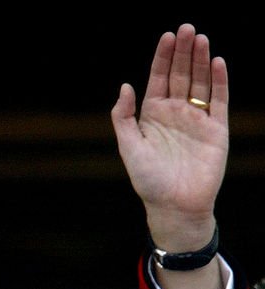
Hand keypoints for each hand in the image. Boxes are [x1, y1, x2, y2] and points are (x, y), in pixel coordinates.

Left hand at [110, 23, 226, 250]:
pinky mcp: (216, 129)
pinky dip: (219, 81)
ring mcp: (196, 119)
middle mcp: (175, 113)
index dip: (162, 58)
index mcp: (152, 115)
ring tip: (201, 38)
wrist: (174, 205)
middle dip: (183, 52)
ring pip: (200, 82)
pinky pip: (219, 100)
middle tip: (187, 28)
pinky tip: (217, 62)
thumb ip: (123, 117)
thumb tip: (125, 86)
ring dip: (201, 60)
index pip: (159, 79)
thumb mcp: (129, 147)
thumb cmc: (148, 180)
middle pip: (181, 75)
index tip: (167, 36)